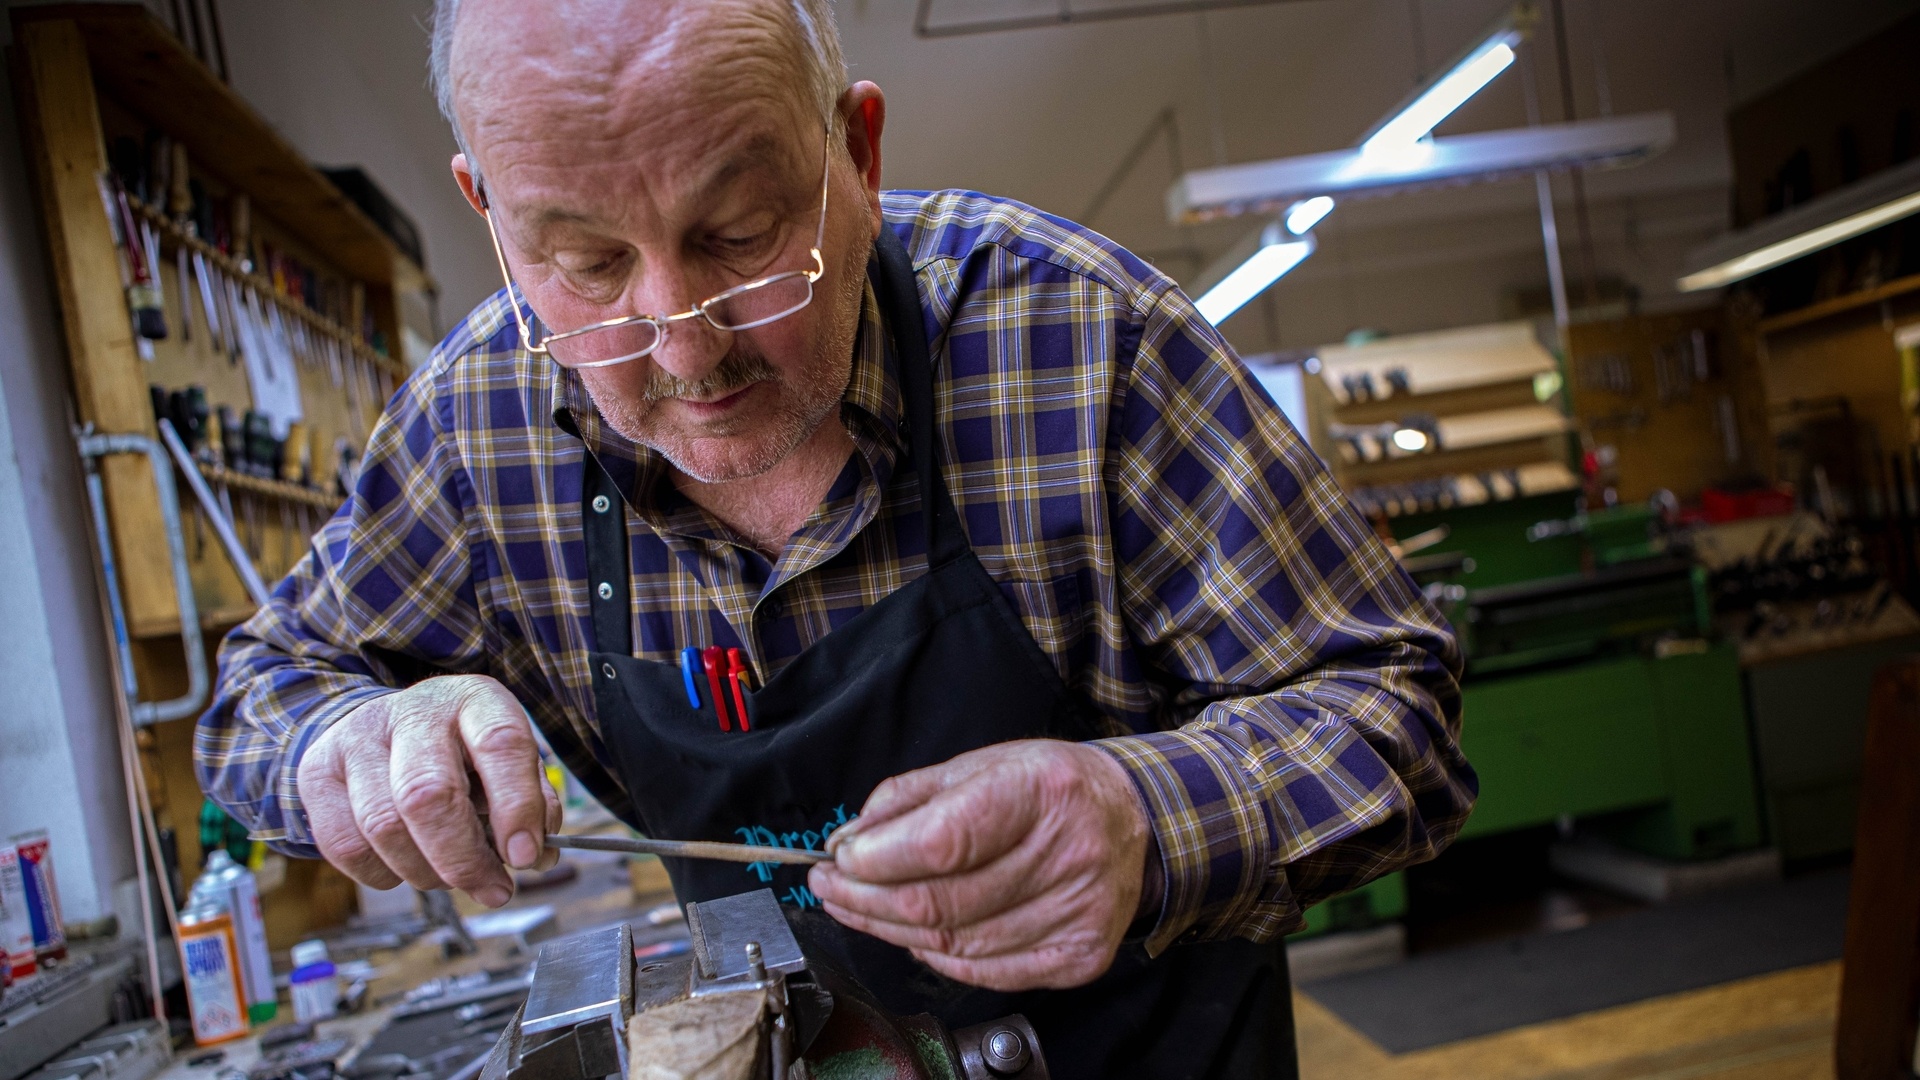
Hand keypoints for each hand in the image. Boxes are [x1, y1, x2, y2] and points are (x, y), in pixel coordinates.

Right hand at [295, 675, 558, 906]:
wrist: (385, 726)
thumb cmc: (460, 752)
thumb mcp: (507, 762)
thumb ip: (532, 804)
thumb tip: (537, 856)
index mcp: (475, 700)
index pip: (500, 744)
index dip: (517, 806)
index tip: (526, 857)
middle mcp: (414, 712)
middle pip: (428, 794)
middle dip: (463, 858)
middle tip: (493, 889)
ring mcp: (358, 739)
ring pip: (384, 827)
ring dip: (426, 873)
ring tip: (451, 877)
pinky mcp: (318, 771)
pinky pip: (346, 846)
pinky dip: (383, 875)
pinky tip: (406, 867)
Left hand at [808, 740, 1150, 990]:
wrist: (1134, 820)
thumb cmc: (1051, 788)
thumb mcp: (981, 764)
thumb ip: (909, 799)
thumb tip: (850, 841)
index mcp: (1040, 791)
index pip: (943, 840)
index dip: (879, 858)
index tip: (841, 860)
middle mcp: (1068, 853)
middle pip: (942, 901)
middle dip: (868, 899)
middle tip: (831, 888)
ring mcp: (1079, 911)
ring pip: (958, 943)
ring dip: (893, 931)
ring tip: (861, 909)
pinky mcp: (1080, 954)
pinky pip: (989, 971)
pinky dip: (941, 959)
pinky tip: (916, 937)